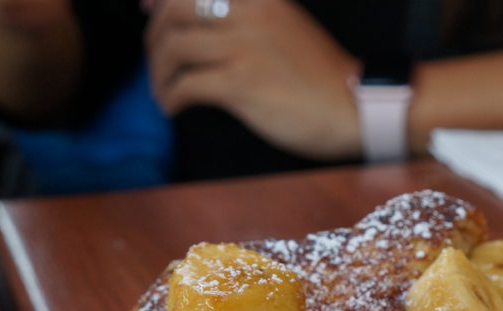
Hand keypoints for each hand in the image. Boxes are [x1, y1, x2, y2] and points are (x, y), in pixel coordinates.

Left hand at [146, 0, 361, 160]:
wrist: (356, 107)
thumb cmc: (323, 75)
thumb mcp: (285, 26)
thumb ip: (247, 17)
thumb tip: (198, 18)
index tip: (146, 9)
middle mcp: (248, 13)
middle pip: (173, 13)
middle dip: (154, 40)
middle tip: (157, 64)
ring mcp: (244, 48)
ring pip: (174, 50)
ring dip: (158, 75)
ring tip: (163, 93)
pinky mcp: (241, 84)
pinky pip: (186, 85)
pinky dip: (171, 98)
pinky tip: (174, 109)